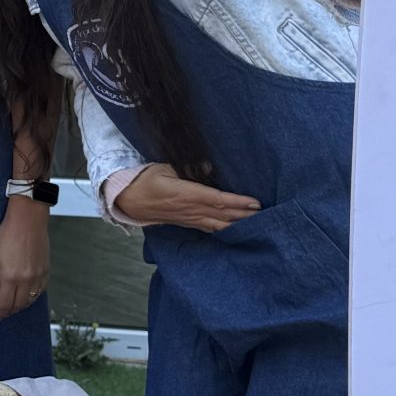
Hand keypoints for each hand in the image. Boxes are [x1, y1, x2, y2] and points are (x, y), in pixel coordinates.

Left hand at [0, 202, 48, 317]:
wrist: (28, 219)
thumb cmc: (7, 234)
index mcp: (10, 276)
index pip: (5, 303)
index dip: (1, 312)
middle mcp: (25, 279)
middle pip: (18, 304)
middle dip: (10, 311)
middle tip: (4, 314)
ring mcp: (37, 275)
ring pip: (31, 299)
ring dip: (22, 306)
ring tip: (14, 307)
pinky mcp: (46, 270)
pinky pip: (40, 291)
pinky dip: (33, 297)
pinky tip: (27, 297)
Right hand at [117, 167, 260, 232]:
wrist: (128, 201)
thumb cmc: (144, 181)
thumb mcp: (163, 168)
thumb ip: (187, 167)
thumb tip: (209, 165)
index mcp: (186, 194)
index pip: (218, 199)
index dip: (238, 202)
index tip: (256, 202)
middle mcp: (191, 210)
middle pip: (224, 215)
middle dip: (245, 215)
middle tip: (266, 214)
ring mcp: (189, 219)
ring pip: (219, 224)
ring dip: (238, 225)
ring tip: (257, 224)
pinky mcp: (187, 223)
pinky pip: (210, 228)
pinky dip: (225, 229)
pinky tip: (235, 230)